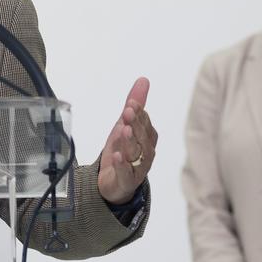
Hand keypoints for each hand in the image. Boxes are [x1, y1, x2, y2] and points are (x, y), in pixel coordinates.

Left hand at [97, 77, 155, 203]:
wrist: (114, 182)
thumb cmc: (123, 150)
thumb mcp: (125, 124)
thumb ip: (135, 104)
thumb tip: (143, 79)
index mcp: (147, 137)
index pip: (145, 123)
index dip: (138, 113)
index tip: (131, 103)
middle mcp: (146, 152)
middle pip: (142, 136)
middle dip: (135, 124)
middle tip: (126, 112)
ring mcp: (138, 167)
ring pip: (136, 153)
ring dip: (130, 141)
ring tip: (124, 130)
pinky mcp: (127, 181)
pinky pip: (126, 173)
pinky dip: (122, 165)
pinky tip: (117, 156)